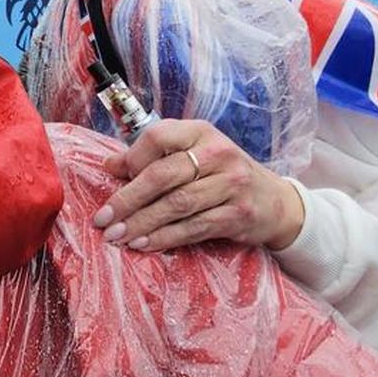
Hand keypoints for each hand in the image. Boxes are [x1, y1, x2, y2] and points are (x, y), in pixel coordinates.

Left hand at [93, 119, 304, 251]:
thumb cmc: (222, 174)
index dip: (132, 158)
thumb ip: (154, 157)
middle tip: (103, 218)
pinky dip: (165, 238)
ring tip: (117, 235)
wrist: (273, 201)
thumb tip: (110, 165)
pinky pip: (193, 228)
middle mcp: (218, 154)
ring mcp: (231, 184)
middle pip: (163, 175)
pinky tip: (144, 244)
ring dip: (142, 223)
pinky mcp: (237, 215)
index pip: (158, 136)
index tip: (113, 176)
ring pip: (177, 205)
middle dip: (128, 199)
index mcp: (201, 132)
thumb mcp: (193, 155)